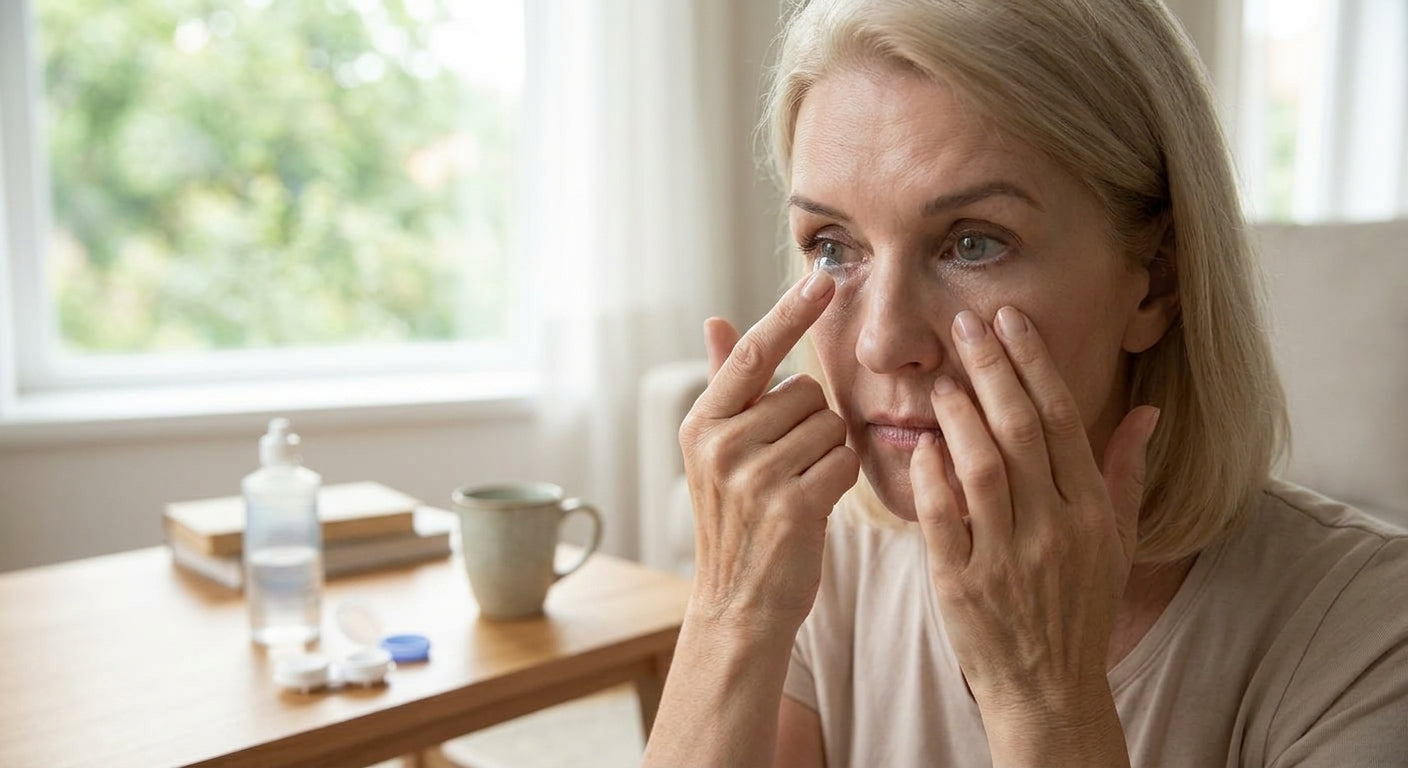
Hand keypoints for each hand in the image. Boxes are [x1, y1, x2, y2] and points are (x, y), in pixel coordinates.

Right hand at [680, 271, 860, 633]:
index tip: (822, 277)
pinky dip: (841, 479)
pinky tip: (815, 505)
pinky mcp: (792, 505)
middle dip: (812, 422)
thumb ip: (726, 385)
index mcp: (702, 424)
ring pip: (830, 425)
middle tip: (788, 466)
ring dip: (828, 452)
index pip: (754, 354)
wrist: (738, 606)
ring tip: (798, 487)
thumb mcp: (718, 452)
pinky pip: (844, 460)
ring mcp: (754, 476)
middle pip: (806, 392)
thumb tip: (717, 320)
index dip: (790, 313)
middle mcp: (722, 444)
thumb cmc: (738, 523)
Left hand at [910, 306, 1157, 750]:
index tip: (1009, 321)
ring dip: (959, 416)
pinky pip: (945, 519)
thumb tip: (1147, 411)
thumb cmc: (1078, 609)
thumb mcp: (1114, 543)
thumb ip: (1124, 473)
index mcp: (1090, 511)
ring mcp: (1008, 557)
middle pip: (1020, 430)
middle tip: (965, 324)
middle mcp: (1054, 528)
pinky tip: (922, 446)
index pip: (1061, 419)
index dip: (1033, 363)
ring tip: (942, 380)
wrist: (1049, 690)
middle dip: (991, 368)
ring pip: (982, 468)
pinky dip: (932, 479)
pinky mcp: (963, 586)